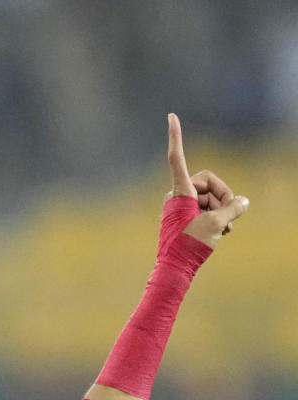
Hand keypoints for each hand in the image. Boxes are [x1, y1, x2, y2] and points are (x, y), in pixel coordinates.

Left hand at [166, 113, 248, 248]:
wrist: (174, 270)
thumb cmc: (190, 245)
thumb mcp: (218, 223)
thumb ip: (233, 208)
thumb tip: (242, 201)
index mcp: (179, 191)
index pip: (177, 158)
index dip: (176, 137)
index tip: (171, 116)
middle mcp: (177, 196)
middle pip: (209, 183)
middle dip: (222, 197)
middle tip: (227, 216)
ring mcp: (181, 208)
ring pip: (210, 199)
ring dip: (221, 211)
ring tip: (223, 230)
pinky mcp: (185, 219)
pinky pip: (206, 210)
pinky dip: (216, 218)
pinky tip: (221, 233)